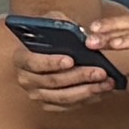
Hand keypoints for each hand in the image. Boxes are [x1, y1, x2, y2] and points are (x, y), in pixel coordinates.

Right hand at [0, 17, 116, 109]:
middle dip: (79, 77)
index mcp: (21, 58)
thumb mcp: (51, 22)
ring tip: (107, 82)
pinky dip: (87, 99)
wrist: (45, 51)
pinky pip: (69, 106)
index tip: (71, 60)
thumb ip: (59, 23)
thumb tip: (75, 31)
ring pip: (63, 97)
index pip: (34, 62)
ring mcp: (37, 94)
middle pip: (52, 81)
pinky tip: (101, 90)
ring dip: (87, 91)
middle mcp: (25, 79)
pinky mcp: (49, 104)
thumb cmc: (49, 36)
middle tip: (100, 72)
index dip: (52, 62)